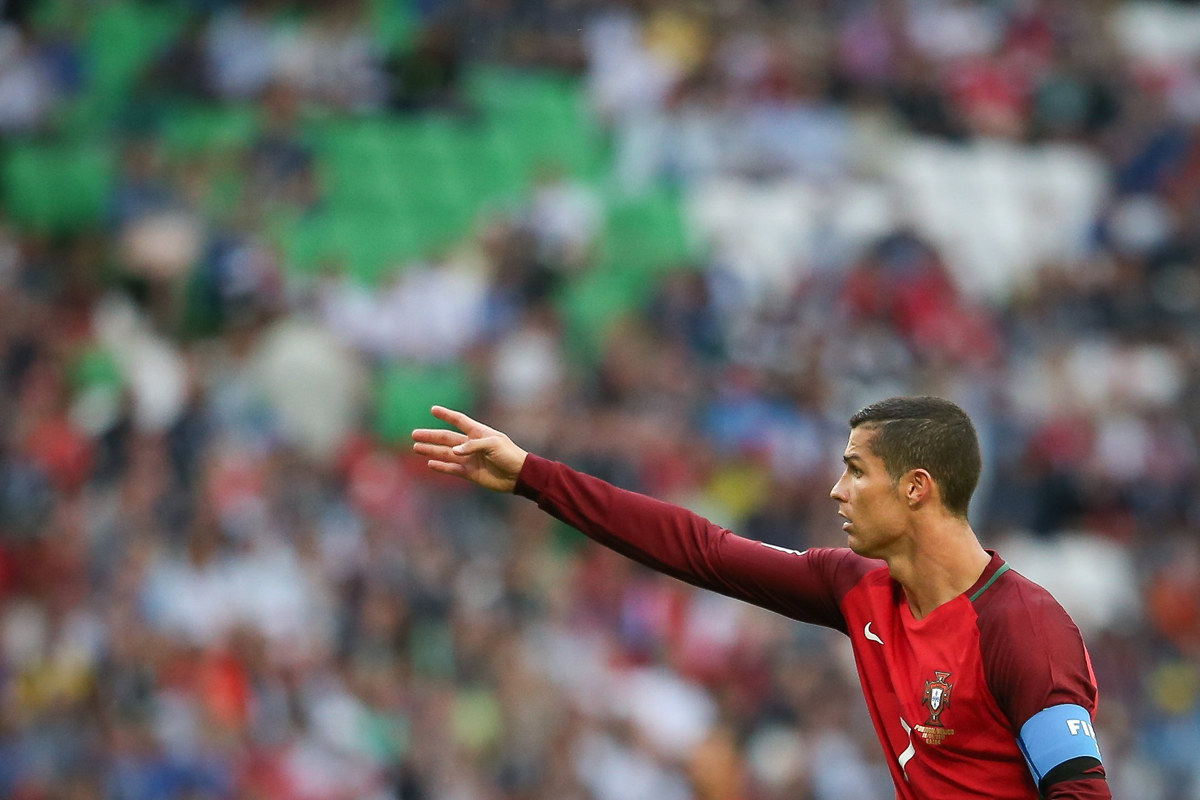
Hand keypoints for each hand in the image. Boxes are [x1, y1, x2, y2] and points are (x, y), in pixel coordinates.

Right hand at [411, 406, 528, 492]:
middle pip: (447, 438)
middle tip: (414, 434)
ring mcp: (470, 459)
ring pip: (445, 453)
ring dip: (431, 450)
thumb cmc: (509, 455)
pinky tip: (430, 463)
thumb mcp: (493, 444)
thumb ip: (473, 446)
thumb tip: (453, 452)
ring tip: (416, 447)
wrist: (519, 475)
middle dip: (431, 436)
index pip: (459, 421)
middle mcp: (471, 445)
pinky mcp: (470, 473)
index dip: (446, 415)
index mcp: (479, 432)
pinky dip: (441, 466)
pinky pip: (452, 468)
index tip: (433, 410)